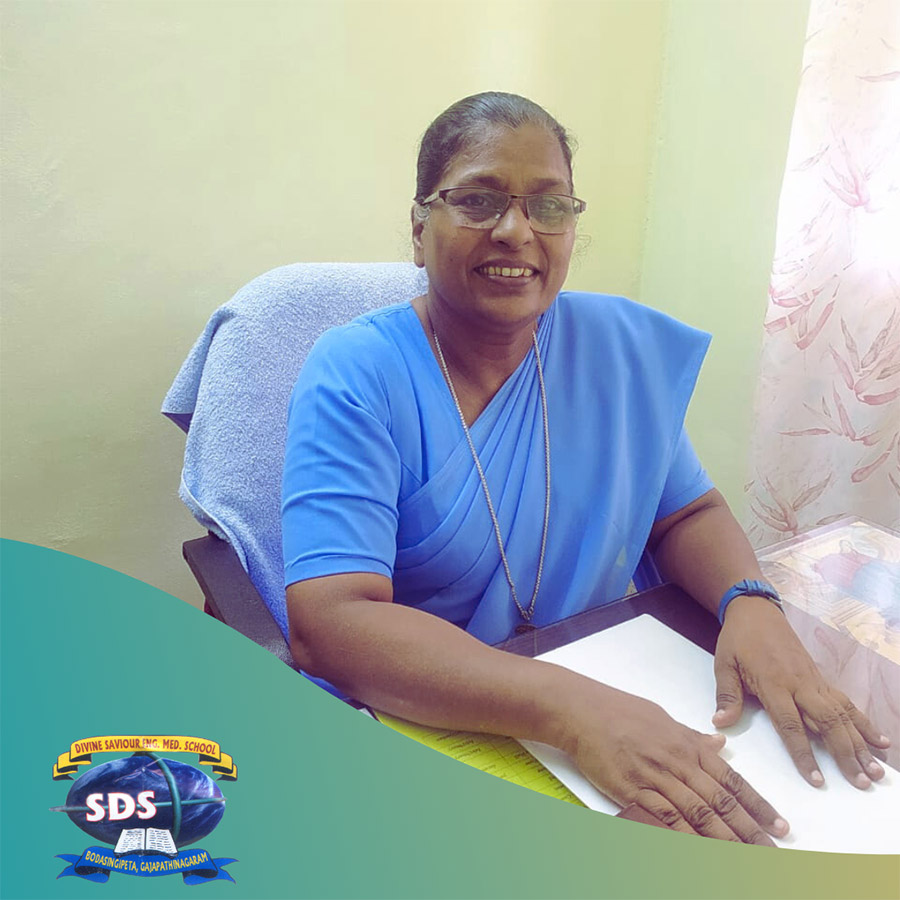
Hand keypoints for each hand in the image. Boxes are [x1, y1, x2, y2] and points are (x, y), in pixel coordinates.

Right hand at [564, 681, 787, 843]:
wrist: (582, 711)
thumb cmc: (619, 711)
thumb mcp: (663, 718)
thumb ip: (693, 737)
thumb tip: (719, 744)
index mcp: (688, 744)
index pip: (732, 780)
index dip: (758, 805)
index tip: (779, 825)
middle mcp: (678, 762)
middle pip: (720, 802)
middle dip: (749, 830)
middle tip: (772, 852)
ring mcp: (655, 777)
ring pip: (698, 814)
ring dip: (724, 840)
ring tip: (745, 860)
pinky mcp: (633, 790)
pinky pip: (665, 819)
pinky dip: (685, 837)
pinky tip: (700, 851)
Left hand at [713, 595, 890, 787]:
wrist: (756, 611)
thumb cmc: (738, 639)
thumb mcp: (724, 663)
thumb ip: (727, 695)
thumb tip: (720, 723)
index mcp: (773, 683)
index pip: (791, 725)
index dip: (804, 754)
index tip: (817, 780)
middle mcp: (799, 684)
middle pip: (827, 723)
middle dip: (846, 754)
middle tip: (861, 783)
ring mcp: (814, 681)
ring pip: (842, 715)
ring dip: (860, 743)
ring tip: (876, 770)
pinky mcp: (821, 678)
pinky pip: (845, 702)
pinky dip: (864, 722)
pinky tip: (880, 740)